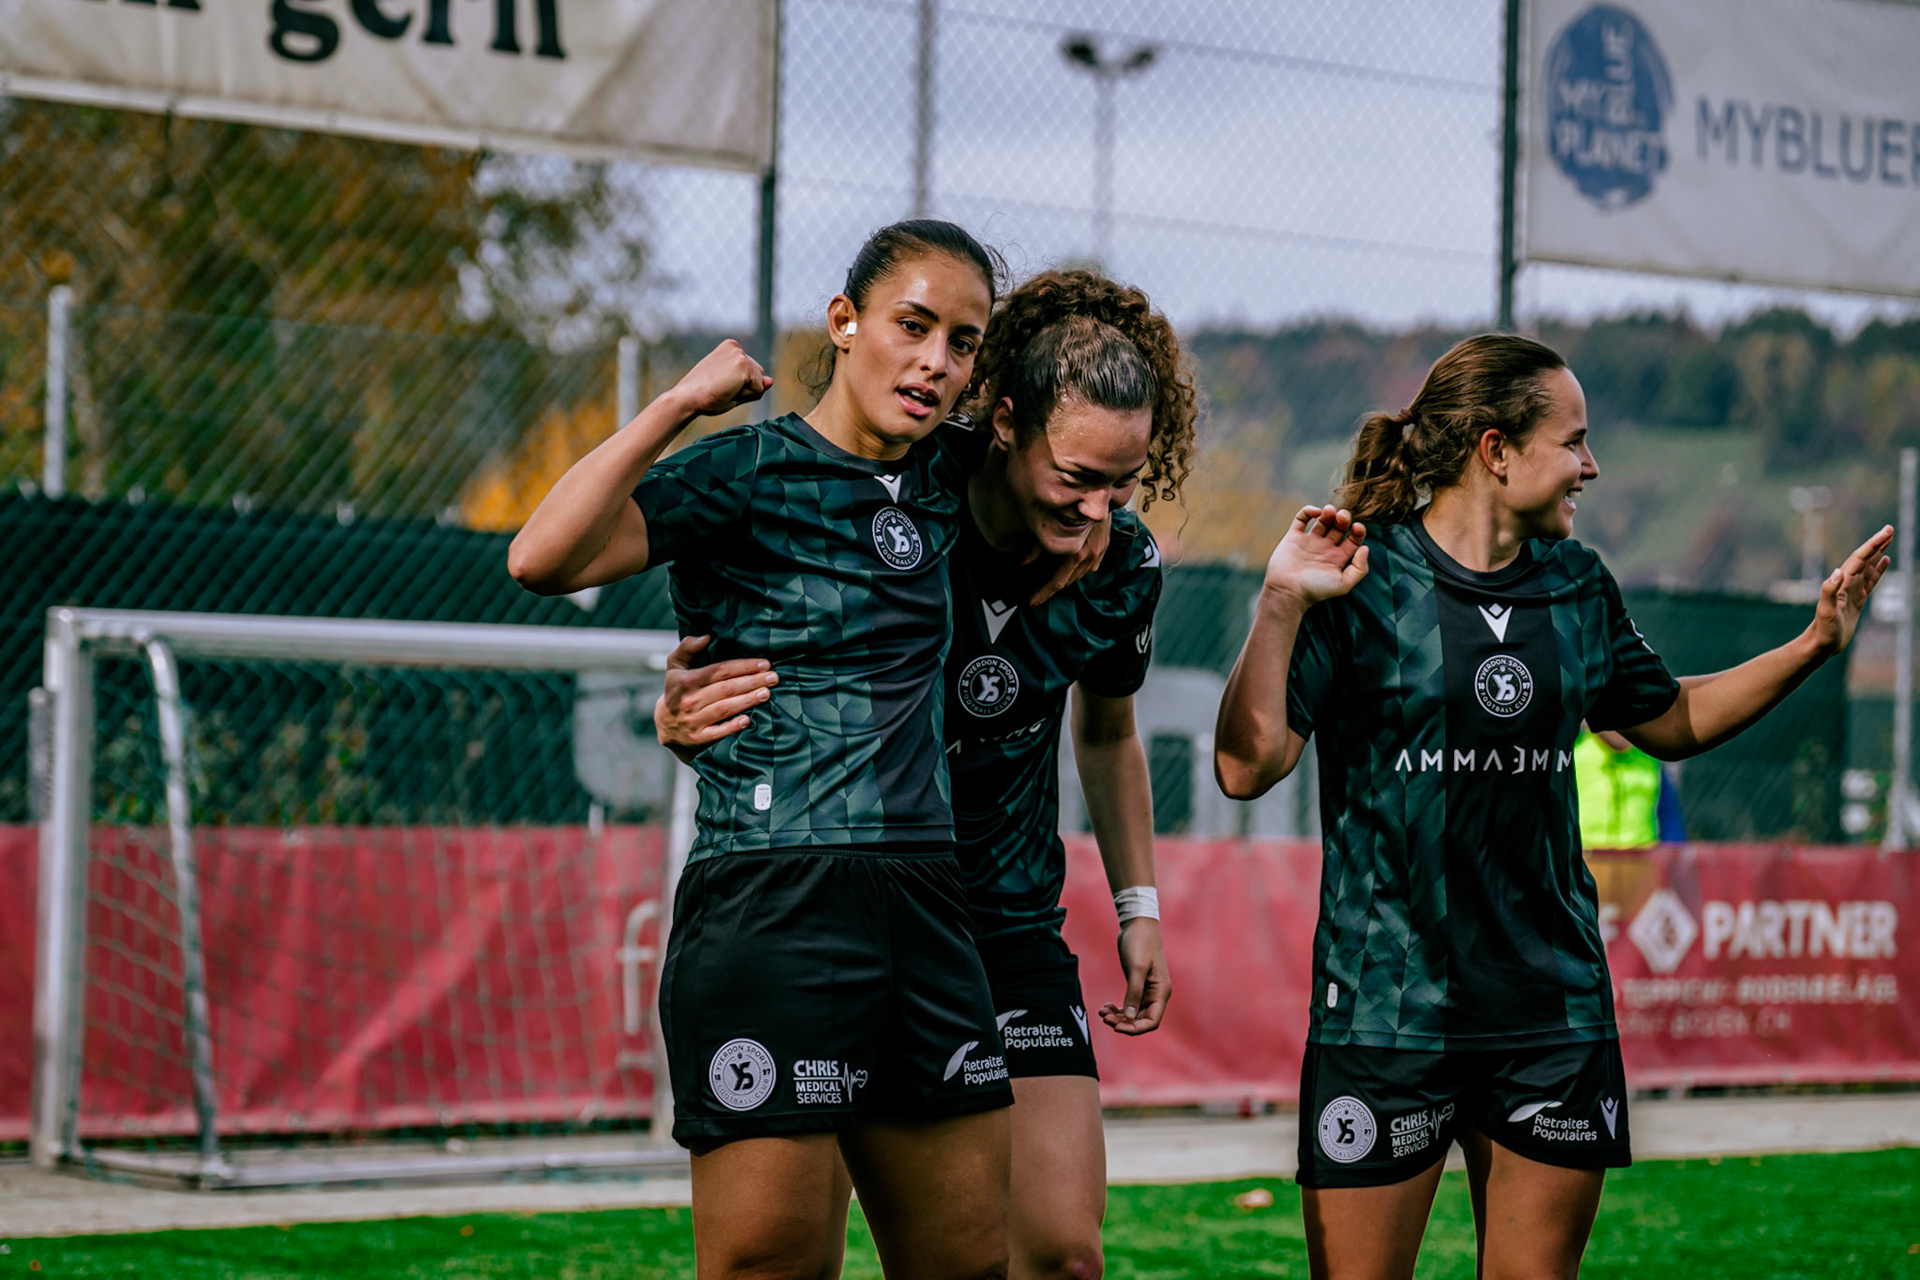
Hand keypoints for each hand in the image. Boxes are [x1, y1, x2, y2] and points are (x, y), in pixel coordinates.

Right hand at [653, 635, 776, 762]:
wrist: (665, 726)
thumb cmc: (677, 690)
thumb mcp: (675, 666)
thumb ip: (687, 647)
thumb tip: (707, 637)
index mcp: (687, 680)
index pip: (720, 670)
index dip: (744, 666)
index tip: (764, 663)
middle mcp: (690, 700)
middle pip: (726, 688)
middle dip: (752, 681)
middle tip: (773, 678)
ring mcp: (694, 720)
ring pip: (724, 708)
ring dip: (747, 700)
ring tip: (766, 693)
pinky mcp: (698, 738)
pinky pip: (717, 732)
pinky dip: (732, 726)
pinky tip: (748, 720)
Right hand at [669, 340, 772, 418]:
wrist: (687, 398)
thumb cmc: (704, 395)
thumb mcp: (732, 388)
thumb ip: (753, 384)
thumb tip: (771, 381)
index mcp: (731, 348)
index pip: (751, 373)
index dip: (738, 386)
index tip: (718, 385)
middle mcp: (736, 348)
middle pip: (758, 376)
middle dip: (744, 389)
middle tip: (720, 389)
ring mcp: (740, 356)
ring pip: (759, 384)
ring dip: (744, 393)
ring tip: (723, 390)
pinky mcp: (743, 366)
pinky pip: (758, 390)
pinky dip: (745, 396)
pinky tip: (727, 390)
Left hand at [1028, 512, 1111, 605]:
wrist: (1098, 492)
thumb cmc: (1073, 506)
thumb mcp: (1050, 525)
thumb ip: (1036, 546)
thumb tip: (1021, 562)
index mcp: (1078, 553)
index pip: (1058, 582)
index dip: (1044, 593)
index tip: (1033, 601)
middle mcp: (1091, 556)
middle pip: (1069, 581)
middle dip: (1052, 588)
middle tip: (1038, 594)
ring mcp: (1099, 553)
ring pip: (1079, 576)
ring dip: (1065, 579)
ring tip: (1050, 582)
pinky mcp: (1103, 547)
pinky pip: (1089, 567)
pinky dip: (1077, 570)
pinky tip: (1069, 568)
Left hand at [1099, 917, 1169, 1035]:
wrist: (1137, 924)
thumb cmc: (1140, 943)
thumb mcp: (1136, 967)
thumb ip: (1133, 993)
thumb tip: (1129, 1017)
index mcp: (1161, 992)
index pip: (1151, 1021)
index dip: (1135, 1028)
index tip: (1116, 1027)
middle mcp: (1156, 994)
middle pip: (1141, 1020)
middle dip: (1123, 1022)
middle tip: (1104, 1018)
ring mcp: (1147, 990)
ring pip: (1133, 1014)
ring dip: (1118, 1016)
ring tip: (1102, 1013)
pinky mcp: (1137, 985)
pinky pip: (1129, 1005)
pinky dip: (1118, 1009)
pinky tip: (1106, 1006)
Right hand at [1264, 504, 1368, 606]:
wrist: (1287, 591)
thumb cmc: (1315, 590)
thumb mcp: (1343, 584)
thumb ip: (1359, 568)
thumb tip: (1365, 547)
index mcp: (1338, 558)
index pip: (1353, 539)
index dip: (1358, 530)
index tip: (1357, 527)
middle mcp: (1325, 548)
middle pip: (1339, 527)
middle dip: (1344, 518)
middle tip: (1342, 516)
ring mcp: (1309, 542)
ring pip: (1323, 520)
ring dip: (1329, 512)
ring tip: (1330, 511)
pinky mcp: (1294, 537)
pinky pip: (1301, 519)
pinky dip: (1308, 511)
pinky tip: (1316, 512)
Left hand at [1807, 525, 1892, 655]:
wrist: (1821, 644)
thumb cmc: (1823, 630)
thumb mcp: (1825, 612)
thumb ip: (1828, 592)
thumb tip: (1837, 572)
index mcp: (1841, 582)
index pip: (1859, 558)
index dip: (1872, 544)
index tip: (1886, 532)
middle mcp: (1846, 583)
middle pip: (1864, 558)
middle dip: (1877, 543)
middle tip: (1889, 529)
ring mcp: (1852, 590)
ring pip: (1868, 566)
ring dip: (1878, 552)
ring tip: (1888, 539)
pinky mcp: (1857, 599)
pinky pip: (1870, 580)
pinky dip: (1878, 569)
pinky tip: (1884, 560)